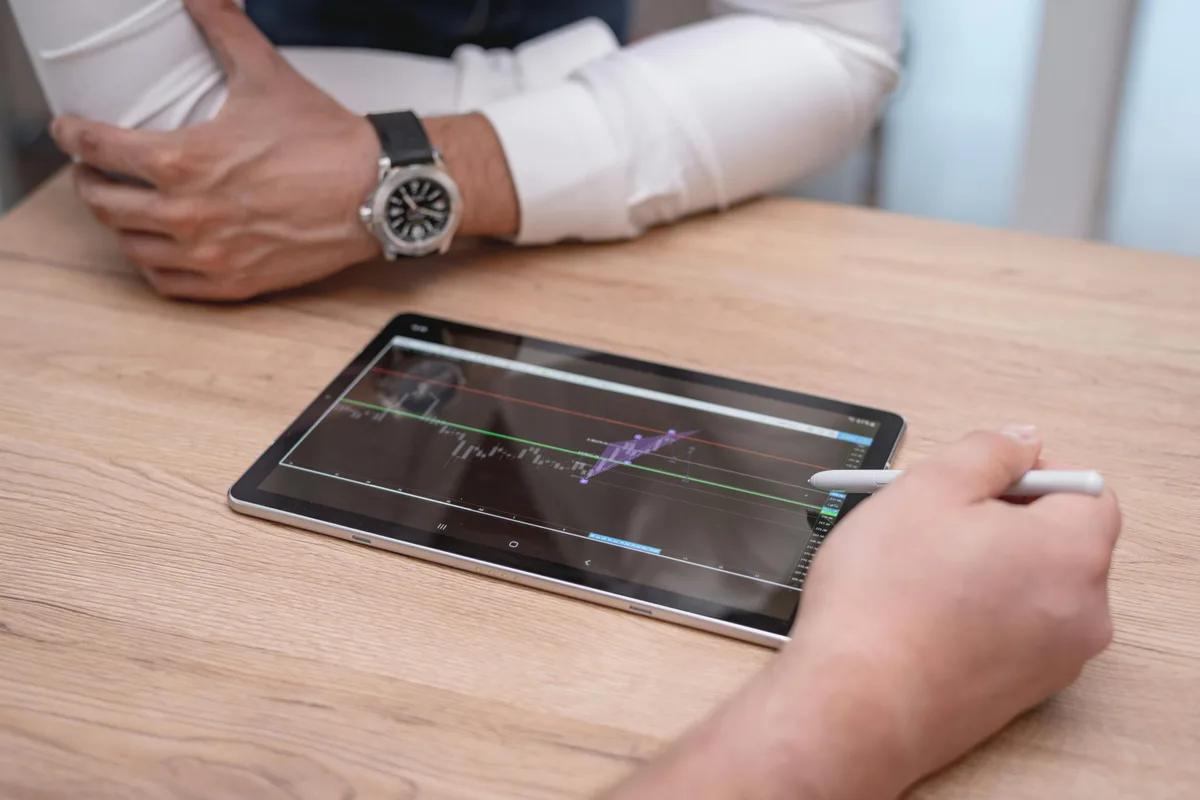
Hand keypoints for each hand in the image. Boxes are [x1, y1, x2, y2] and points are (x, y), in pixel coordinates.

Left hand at [51, 0, 381, 301]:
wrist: (376, 192)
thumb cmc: (326, 141)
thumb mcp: (266, 74)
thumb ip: (224, 28)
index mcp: (184, 160)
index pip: (98, 149)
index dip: (73, 136)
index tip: (70, 130)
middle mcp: (188, 214)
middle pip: (104, 204)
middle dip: (88, 182)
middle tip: (93, 171)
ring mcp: (210, 253)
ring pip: (131, 248)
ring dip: (118, 226)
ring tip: (123, 209)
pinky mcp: (234, 282)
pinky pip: (169, 283)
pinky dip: (152, 265)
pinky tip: (156, 248)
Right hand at [782, 425, 1120, 795]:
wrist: (854, 703)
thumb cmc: (883, 598)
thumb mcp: (927, 489)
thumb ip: (986, 452)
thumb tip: (1021, 442)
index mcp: (1071, 552)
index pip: (1085, 491)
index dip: (1031, 474)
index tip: (977, 480)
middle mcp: (1082, 612)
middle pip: (1061, 540)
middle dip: (1004, 521)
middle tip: (934, 521)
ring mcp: (1056, 660)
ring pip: (1033, 586)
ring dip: (987, 566)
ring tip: (918, 571)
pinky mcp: (1022, 692)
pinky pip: (1014, 630)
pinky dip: (979, 611)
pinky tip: (922, 613)